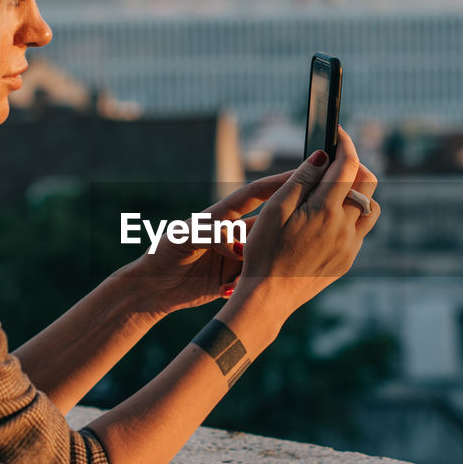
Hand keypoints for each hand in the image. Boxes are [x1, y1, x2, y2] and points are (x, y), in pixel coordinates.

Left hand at [120, 172, 291, 313]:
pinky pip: (253, 280)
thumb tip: (238, 247)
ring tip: (259, 271)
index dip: (279, 183)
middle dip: (289, 221)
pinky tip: (231, 291)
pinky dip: (249, 285)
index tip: (304, 173)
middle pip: (270, 224)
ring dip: (267, 262)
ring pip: (265, 255)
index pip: (256, 194)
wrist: (151, 289)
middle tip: (310, 221)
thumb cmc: (162, 254)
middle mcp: (234, 234)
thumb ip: (211, 235)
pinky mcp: (234, 279)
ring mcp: (236, 257)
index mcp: (222, 216)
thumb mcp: (182, 238)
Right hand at [232, 126, 378, 318]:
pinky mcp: (347, 261)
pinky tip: (327, 219)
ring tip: (333, 190)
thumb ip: (300, 180)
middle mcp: (345, 227)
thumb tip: (322, 156)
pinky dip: (351, 216)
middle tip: (335, 160)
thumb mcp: (274, 210)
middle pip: (368, 183)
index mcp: (325, 211)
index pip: (348, 166)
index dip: (345, 144)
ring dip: (358, 193)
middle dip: (355, 165)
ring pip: (371, 208)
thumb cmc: (263, 252)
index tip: (337, 132)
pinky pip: (360, 231)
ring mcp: (350, 246)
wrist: (268, 297)